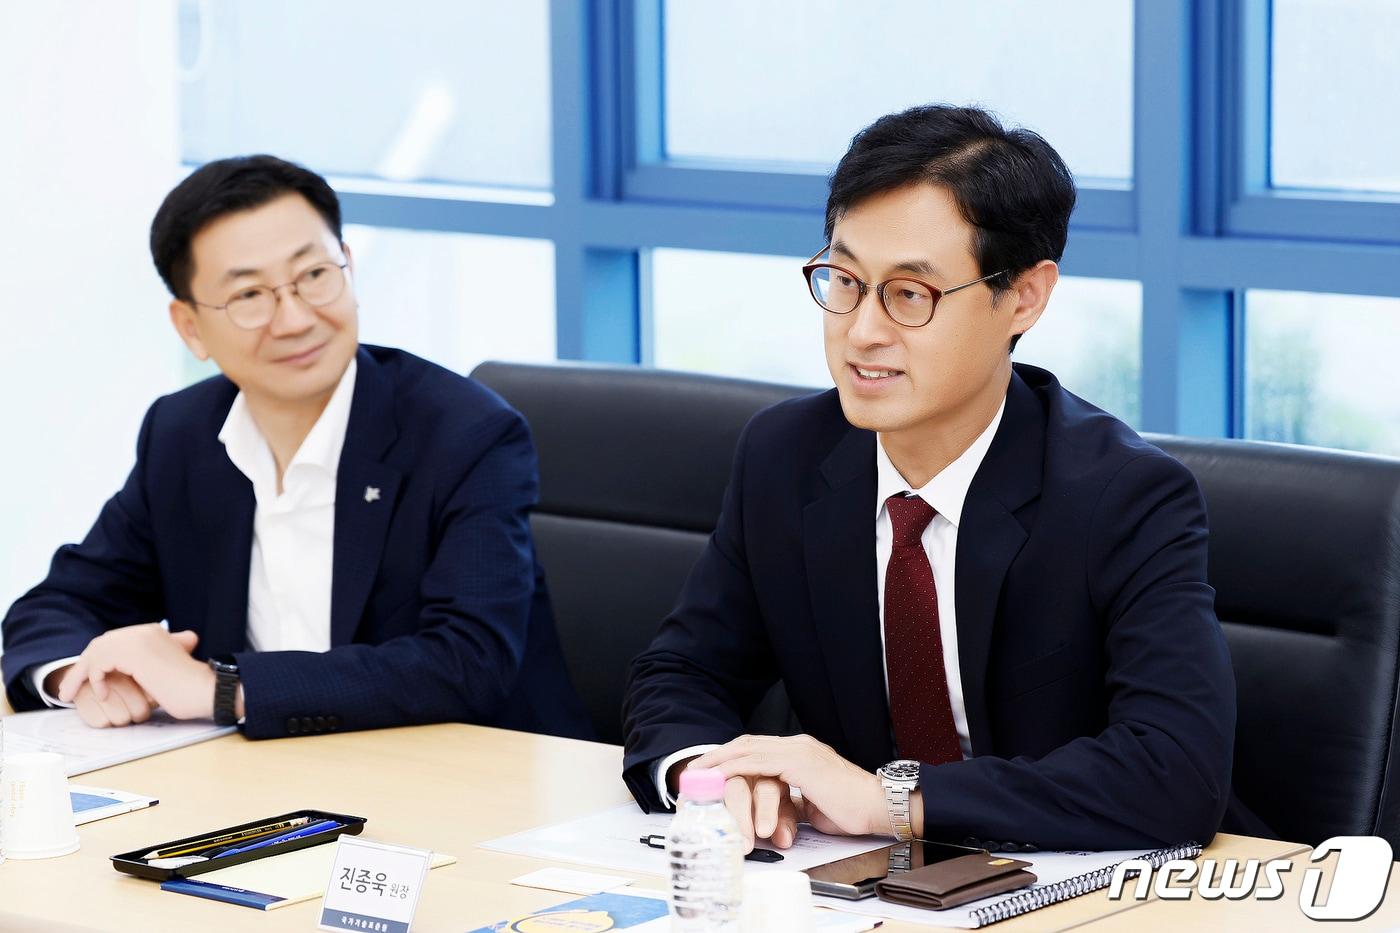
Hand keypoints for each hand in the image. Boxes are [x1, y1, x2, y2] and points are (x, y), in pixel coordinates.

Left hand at [57, 624, 215, 720]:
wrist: (206, 691)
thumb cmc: (188, 690)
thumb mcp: (161, 672)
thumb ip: (142, 666)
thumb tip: (125, 673)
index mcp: (152, 632)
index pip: (113, 642)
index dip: (94, 661)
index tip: (83, 681)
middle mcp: (144, 630)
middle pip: (101, 644)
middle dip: (81, 667)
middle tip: (68, 691)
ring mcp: (139, 639)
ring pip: (96, 652)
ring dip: (80, 674)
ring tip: (72, 695)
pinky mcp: (134, 653)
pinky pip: (100, 662)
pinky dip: (95, 679)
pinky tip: (103, 693)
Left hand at [691, 734, 891, 843]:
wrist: (878, 807)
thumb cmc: (852, 810)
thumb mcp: (814, 804)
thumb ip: (793, 801)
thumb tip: (777, 812)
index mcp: (801, 752)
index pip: (757, 749)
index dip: (732, 758)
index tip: (709, 770)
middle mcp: (797, 745)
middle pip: (747, 744)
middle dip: (718, 756)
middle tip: (693, 770)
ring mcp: (798, 750)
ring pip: (747, 749)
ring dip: (719, 760)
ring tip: (696, 772)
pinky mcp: (799, 762)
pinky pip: (757, 761)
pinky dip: (733, 767)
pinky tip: (717, 776)